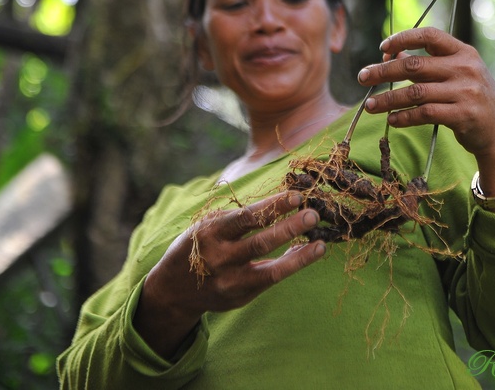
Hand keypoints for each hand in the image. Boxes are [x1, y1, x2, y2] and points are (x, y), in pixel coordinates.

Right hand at [134, 191, 323, 358]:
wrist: (173, 290)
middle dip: (289, 228)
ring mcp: (231, 282)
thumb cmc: (199, 245)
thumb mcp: (208, 226)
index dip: (272, 207)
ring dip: (299, 256)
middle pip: (260, 243)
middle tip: (313, 215)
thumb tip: (282, 206)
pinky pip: (271, 280)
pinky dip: (291, 266)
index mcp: (210, 233)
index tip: (296, 196)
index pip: (245, 218)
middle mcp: (219, 259)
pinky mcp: (241, 297)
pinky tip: (308, 253)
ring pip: (270, 270)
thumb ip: (238, 218)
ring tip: (321, 244)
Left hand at [357, 27, 494, 221]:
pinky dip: (404, 116)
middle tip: (362, 77)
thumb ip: (429, 64)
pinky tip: (392, 120)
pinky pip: (424, 113)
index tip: (382, 48)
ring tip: (370, 105)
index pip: (429, 35)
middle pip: (414, 65)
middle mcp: (466, 68)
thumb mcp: (458, 75)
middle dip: (383, 71)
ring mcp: (466, 92)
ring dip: (387, 99)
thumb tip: (392, 54)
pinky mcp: (462, 115)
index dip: (403, 38)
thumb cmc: (472, 100)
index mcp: (464, 52)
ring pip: (415, 92)